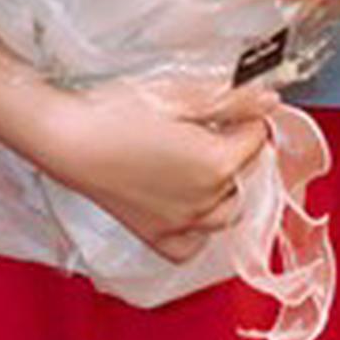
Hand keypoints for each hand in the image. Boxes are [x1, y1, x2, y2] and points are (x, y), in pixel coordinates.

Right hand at [25, 80, 273, 263]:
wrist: (70, 139)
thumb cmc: (118, 110)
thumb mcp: (178, 95)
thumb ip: (229, 100)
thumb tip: (270, 101)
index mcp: (216, 163)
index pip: (256, 139)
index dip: (248, 117)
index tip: (234, 106)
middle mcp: (205, 201)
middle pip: (245, 177)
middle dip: (238, 152)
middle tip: (212, 128)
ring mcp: (181, 224)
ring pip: (225, 214)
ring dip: (224, 189)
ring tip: (200, 162)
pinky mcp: (155, 236)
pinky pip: (192, 245)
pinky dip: (198, 228)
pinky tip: (187, 203)